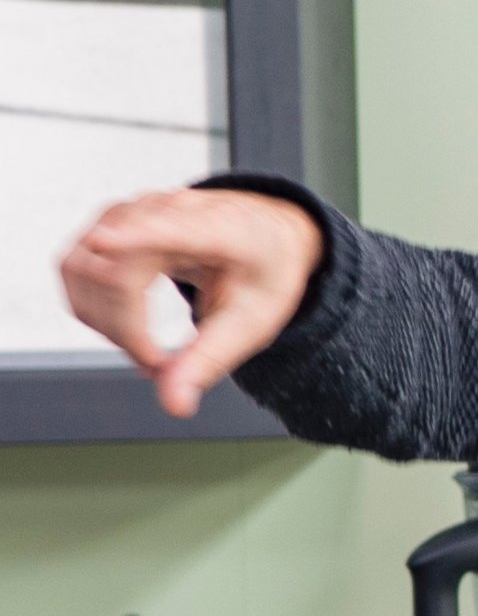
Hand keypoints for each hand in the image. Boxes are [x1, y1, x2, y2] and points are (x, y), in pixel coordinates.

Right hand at [59, 188, 324, 416]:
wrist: (263, 234)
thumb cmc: (262, 272)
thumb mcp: (253, 322)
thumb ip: (211, 360)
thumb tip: (174, 404)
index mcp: (220, 228)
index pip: (172, 226)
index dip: (136, 234)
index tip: (105, 241)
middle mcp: (167, 210)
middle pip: (113, 267)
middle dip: (124, 329)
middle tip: (158, 366)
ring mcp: (131, 213)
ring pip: (81, 268)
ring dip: (102, 321)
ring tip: (144, 348)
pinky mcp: (108, 222)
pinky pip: (75, 267)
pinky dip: (92, 306)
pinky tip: (126, 325)